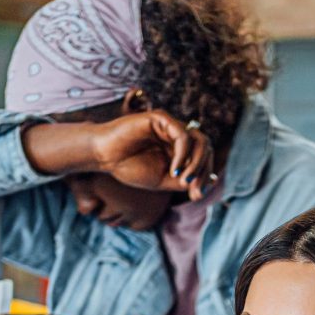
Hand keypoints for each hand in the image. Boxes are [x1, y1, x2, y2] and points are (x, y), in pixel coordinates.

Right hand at [90, 111, 214, 200]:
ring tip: (183, 179)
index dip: (205, 175)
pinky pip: (183, 135)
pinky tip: (174, 170)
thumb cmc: (130, 167)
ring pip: (199, 140)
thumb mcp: (163, 181)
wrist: (105, 157)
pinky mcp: (161, 119)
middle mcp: (177, 135)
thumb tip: (209, 183)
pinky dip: (183, 155)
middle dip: (203, 170)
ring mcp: (170, 125)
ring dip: (196, 162)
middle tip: (192, 188)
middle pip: (205, 147)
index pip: (204, 157)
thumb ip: (184, 181)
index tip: (196, 195)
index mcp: (179, 148)